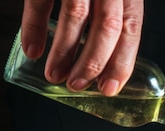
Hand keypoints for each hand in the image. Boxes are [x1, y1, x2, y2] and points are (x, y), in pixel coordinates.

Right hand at [21, 0, 143, 95]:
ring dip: (64, 52)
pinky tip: (33, 49)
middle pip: (107, 27)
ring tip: (55, 75)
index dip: (122, 61)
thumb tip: (104, 56)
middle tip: (78, 85)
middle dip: (92, 63)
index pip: (132, 27)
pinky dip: (34, 26)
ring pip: (76, 17)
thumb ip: (112, 9)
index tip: (110, 87)